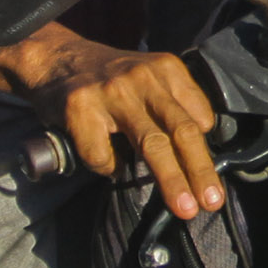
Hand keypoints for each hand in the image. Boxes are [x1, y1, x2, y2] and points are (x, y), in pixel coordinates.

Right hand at [3, 32, 221, 219]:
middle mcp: (143, 76)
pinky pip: (104, 155)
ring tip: (185, 208)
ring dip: (172, 180)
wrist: (55, 60)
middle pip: (182, 130)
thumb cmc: (109, 80)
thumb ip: (174, 105)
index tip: (211, 180)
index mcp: (166, 69)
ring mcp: (112, 92)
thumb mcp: (149, 78)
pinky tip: (102, 158)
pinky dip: (108, 168)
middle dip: (200, 170)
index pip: (199, 115)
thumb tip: (198, 156)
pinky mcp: (81, 108)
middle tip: (212, 200)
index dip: (206, 151)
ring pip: (151, 144)